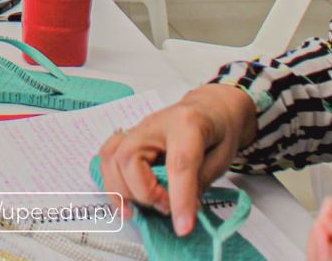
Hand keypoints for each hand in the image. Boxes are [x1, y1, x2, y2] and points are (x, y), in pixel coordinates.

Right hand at [98, 84, 255, 237]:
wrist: (211, 106)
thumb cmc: (219, 127)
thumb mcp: (223, 156)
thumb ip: (200, 184)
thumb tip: (182, 211)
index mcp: (188, 122)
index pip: (179, 162)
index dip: (179, 197)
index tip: (183, 226)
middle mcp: (157, 122)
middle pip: (131, 158)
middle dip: (145, 193)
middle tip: (167, 205)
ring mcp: (140, 128)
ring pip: (113, 159)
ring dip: (126, 192)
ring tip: (150, 204)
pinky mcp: (131, 138)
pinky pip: (108, 158)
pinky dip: (112, 183)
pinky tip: (126, 200)